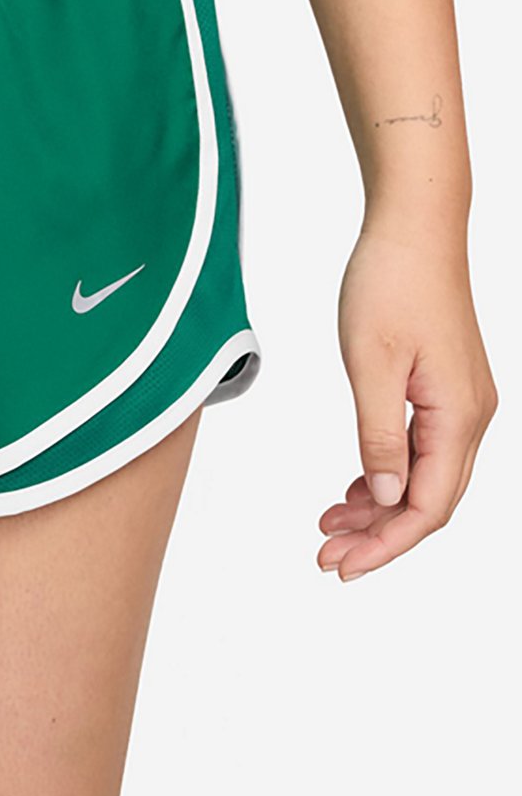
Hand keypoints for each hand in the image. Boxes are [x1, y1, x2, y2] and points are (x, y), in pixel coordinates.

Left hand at [318, 223, 495, 581]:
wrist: (413, 229)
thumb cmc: (390, 284)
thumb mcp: (371, 364)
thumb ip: (378, 434)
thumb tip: (384, 494)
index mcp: (458, 415)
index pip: (427, 506)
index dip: (386, 544)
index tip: (340, 566)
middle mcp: (470, 416)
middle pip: (429, 501)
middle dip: (378, 536)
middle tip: (324, 557)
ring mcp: (460, 403)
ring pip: (423, 477)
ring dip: (377, 507)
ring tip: (327, 525)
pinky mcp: (443, 389)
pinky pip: (419, 449)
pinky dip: (384, 473)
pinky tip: (352, 488)